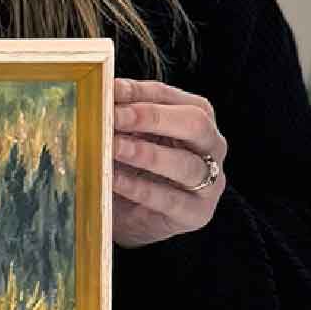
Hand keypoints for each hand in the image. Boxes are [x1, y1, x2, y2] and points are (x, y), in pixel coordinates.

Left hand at [111, 78, 227, 248]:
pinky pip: (171, 199)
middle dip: (151, 117)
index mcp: (196, 116)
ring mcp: (210, 182)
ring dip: (146, 154)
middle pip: (194, 123)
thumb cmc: (134, 168)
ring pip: (186, 164)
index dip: (137, 92)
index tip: (108, 91)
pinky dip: (140, 188)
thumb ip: (121, 118)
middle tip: (115, 117)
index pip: (168, 95)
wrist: (137, 218)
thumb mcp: (128, 137)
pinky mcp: (197, 214)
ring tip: (113, 148)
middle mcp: (211, 146)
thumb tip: (99, 95)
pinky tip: (115, 180)